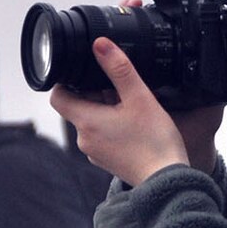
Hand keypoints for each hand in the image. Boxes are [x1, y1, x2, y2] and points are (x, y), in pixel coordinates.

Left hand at [49, 37, 191, 185]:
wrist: (168, 182)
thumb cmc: (155, 141)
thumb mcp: (140, 97)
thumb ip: (119, 69)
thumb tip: (100, 45)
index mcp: (86, 121)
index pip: (58, 97)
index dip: (65, 82)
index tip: (82, 74)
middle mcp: (85, 140)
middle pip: (77, 108)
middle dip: (93, 95)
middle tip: (118, 89)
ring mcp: (96, 153)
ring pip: (91, 123)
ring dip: (105, 112)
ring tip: (131, 108)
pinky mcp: (109, 162)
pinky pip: (103, 138)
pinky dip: (113, 128)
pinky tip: (134, 127)